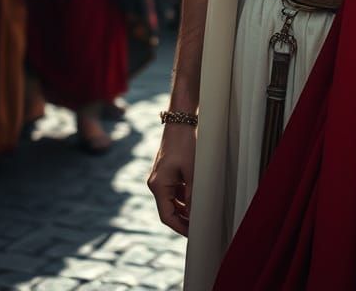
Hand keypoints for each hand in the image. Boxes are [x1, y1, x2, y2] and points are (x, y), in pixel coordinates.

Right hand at [148, 122, 195, 236]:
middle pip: (168, 210)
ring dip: (184, 209)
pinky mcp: (166, 173)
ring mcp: (160, 178)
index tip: (193, 234)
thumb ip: (193, 195)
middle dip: (183, 220)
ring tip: (199, 216)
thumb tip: (196, 214)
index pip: (166, 216)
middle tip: (199, 227)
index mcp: (158, 185)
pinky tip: (195, 200)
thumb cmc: (185, 144)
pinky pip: (174, 192)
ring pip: (172, 202)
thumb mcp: (192, 171)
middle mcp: (156, 184)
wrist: (180, 122)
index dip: (179, 227)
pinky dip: (184, 198)